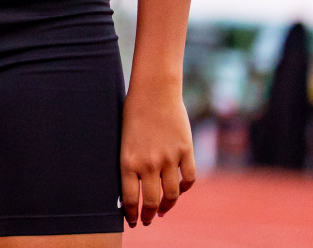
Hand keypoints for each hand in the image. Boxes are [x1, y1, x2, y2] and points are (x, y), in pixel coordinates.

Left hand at [119, 80, 195, 226]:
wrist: (153, 92)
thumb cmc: (133, 113)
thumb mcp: (124, 140)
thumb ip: (130, 163)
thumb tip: (133, 186)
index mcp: (128, 161)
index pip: (130, 198)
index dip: (132, 213)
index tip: (133, 221)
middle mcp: (148, 163)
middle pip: (151, 201)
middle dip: (149, 214)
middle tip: (148, 220)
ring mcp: (169, 158)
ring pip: (172, 194)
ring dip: (167, 205)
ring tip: (162, 209)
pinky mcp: (185, 151)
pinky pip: (188, 179)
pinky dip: (185, 188)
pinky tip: (180, 190)